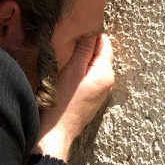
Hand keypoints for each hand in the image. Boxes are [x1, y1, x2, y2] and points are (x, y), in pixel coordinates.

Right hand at [32, 34, 114, 160]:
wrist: (56, 132)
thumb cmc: (63, 102)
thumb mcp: (72, 70)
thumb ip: (84, 50)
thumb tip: (92, 32)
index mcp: (106, 73)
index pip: (104, 44)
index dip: (90, 36)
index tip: (76, 34)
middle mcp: (108, 82)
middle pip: (99, 55)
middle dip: (86, 49)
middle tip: (68, 47)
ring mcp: (101, 91)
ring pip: (93, 66)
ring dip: (82, 61)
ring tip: (66, 61)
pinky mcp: (92, 98)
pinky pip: (89, 78)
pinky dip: (81, 73)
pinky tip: (68, 76)